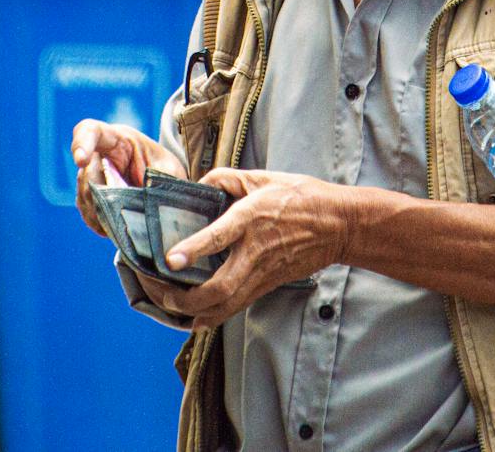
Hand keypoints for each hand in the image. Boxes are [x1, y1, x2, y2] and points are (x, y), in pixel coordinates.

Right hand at [69, 119, 183, 238]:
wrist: (164, 182)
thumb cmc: (165, 169)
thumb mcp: (169, 170)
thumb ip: (158, 180)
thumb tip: (146, 198)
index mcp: (119, 139)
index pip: (92, 131)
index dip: (82, 143)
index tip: (81, 160)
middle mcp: (100, 155)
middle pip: (86, 171)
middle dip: (99, 192)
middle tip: (118, 209)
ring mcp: (93, 175)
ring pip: (84, 193)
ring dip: (99, 210)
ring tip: (119, 224)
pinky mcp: (91, 196)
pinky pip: (86, 209)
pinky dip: (97, 221)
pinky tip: (112, 229)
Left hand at [163, 169, 352, 329]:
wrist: (336, 225)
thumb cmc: (300, 198)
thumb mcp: (263, 177)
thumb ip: (227, 179)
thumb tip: (200, 184)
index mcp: (251, 219)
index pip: (219, 237)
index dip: (193, 249)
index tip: (170, 259)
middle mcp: (254, 252)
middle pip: (217, 288)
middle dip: (183, 297)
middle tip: (158, 289)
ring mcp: (261, 274)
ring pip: (223, 306)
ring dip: (192, 311)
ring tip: (167, 304)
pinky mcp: (266, 286)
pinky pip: (234, 308)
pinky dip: (210, 316)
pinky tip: (192, 317)